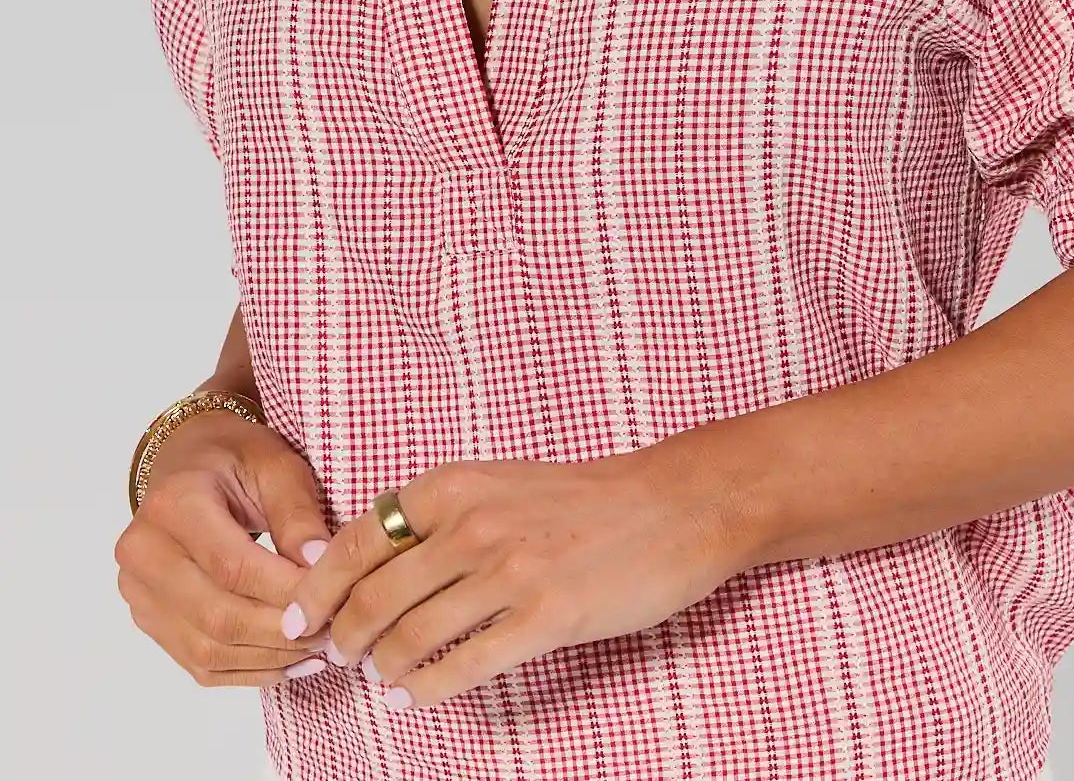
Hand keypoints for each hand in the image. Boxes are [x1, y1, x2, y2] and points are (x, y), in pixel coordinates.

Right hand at [114, 409, 337, 687]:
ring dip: (267, 659)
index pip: (233, 567)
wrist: (186, 461)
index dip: (285, 592)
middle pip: (217, 616)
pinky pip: (196, 662)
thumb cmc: (235, 456)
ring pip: (206, 649)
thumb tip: (321, 565)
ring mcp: (138, 591)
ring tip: (317, 651)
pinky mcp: (147, 618)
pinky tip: (286, 662)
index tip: (333, 601)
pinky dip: (245, 671)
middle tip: (331, 633)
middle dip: (280, 633)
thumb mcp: (276, 464)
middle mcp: (144, 552)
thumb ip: (297, 513)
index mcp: (174, 504)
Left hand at [279, 445, 740, 708]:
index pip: (356, 541)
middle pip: (372, 597)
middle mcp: (471, 525)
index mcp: (455, 484)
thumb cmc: (584, 497)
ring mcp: (508, 572)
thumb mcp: (500, 482)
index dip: (316, 587)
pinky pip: (461, 668)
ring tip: (375, 676)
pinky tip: (412, 696)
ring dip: (380, 666)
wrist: (671, 505)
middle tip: (334, 657)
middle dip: (341, 636)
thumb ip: (440, 515)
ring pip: (409, 637)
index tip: (296, 617)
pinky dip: (424, 690)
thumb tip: (373, 560)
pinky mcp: (545, 618)